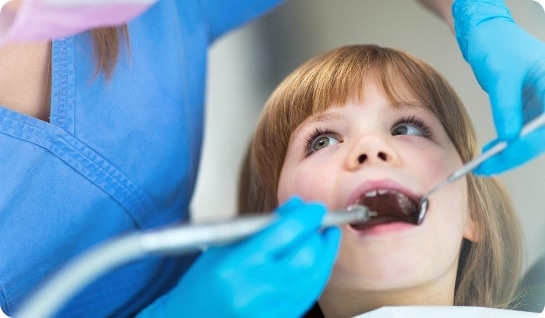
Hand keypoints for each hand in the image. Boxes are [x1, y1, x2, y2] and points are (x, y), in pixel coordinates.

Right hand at [137, 197, 340, 317]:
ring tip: (325, 239)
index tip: (314, 208)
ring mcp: (268, 311)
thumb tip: (295, 207)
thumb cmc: (201, 285)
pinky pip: (307, 297)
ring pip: (313, 279)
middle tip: (321, 223)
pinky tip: (316, 263)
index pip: (284, 233)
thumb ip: (260, 226)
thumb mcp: (223, 245)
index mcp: (236, 265)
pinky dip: (316, 276)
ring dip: (324, 255)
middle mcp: (254, 290)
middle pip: (305, 257)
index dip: (307, 218)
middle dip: (319, 236)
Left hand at [454, 0, 544, 174]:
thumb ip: (506, 108)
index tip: (504, 154)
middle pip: (542, 137)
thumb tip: (509, 138)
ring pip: (535, 138)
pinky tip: (493, 150)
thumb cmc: (498, 45)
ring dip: (512, 153)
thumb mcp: (501, 77)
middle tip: (487, 167)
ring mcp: (544, 104)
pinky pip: (525, 133)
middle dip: (517, 154)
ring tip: (485, 163)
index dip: (528, 144)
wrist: (488, 35)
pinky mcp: (532, 109)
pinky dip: (509, 144)